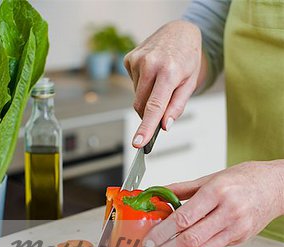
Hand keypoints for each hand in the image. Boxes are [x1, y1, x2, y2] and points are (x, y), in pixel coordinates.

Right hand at [124, 20, 205, 146]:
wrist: (179, 31)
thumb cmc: (187, 58)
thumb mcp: (190, 83)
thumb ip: (177, 106)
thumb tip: (165, 125)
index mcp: (169, 71)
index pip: (154, 107)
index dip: (146, 127)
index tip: (138, 142)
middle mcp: (150, 64)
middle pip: (141, 106)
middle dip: (149, 113)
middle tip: (162, 105)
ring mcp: (137, 60)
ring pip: (136, 97)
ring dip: (147, 97)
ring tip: (160, 81)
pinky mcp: (129, 59)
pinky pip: (133, 85)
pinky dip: (142, 85)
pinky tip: (151, 74)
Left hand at [143, 161, 283, 246]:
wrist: (277, 187)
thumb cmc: (245, 179)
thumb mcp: (211, 177)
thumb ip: (182, 189)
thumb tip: (157, 194)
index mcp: (217, 192)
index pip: (184, 218)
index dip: (163, 232)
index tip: (149, 240)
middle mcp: (228, 212)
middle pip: (190, 239)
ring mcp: (236, 228)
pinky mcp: (239, 239)